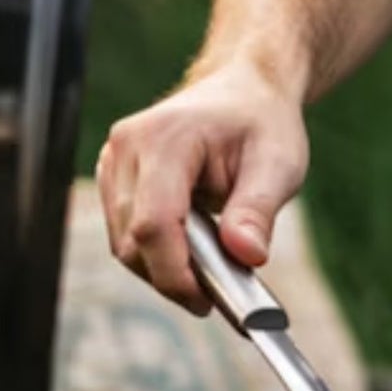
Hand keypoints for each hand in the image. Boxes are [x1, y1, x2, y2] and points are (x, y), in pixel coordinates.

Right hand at [96, 59, 308, 314]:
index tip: (206, 301)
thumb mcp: (279, 163)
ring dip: (163, 266)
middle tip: (218, 295)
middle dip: (172, 275)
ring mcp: (112, 162)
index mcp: (165, 137)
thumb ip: (258, 210)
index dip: (174, 271)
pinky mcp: (112, 178)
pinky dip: (155, 251)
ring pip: (123, 242)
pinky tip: (191, 251)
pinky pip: (124, 233)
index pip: (153, 222)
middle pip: (132, 239)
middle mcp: (126, 148)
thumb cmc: (263, 123)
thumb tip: (247, 258)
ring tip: (211, 270)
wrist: (245, 89)